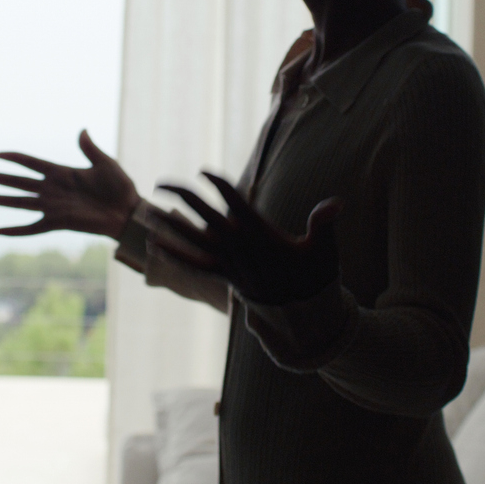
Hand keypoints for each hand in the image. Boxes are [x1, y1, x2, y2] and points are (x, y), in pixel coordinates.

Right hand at [0, 131, 139, 238]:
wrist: (128, 211)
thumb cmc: (119, 186)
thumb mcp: (105, 163)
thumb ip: (89, 148)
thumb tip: (81, 130)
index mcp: (61, 172)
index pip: (31, 162)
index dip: (14, 157)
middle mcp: (52, 189)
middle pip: (17, 182)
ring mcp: (52, 206)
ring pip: (18, 202)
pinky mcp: (57, 223)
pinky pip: (31, 228)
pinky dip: (14, 231)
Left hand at [147, 173, 341, 305]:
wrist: (301, 311)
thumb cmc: (313, 274)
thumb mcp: (323, 249)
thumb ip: (324, 224)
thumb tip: (336, 203)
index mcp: (259, 232)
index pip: (233, 200)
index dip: (217, 183)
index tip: (204, 171)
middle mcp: (238, 245)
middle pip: (204, 214)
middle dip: (182, 195)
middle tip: (161, 181)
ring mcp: (228, 261)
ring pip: (193, 239)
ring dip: (169, 223)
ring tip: (148, 208)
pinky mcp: (224, 276)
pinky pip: (194, 265)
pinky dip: (174, 254)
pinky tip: (155, 245)